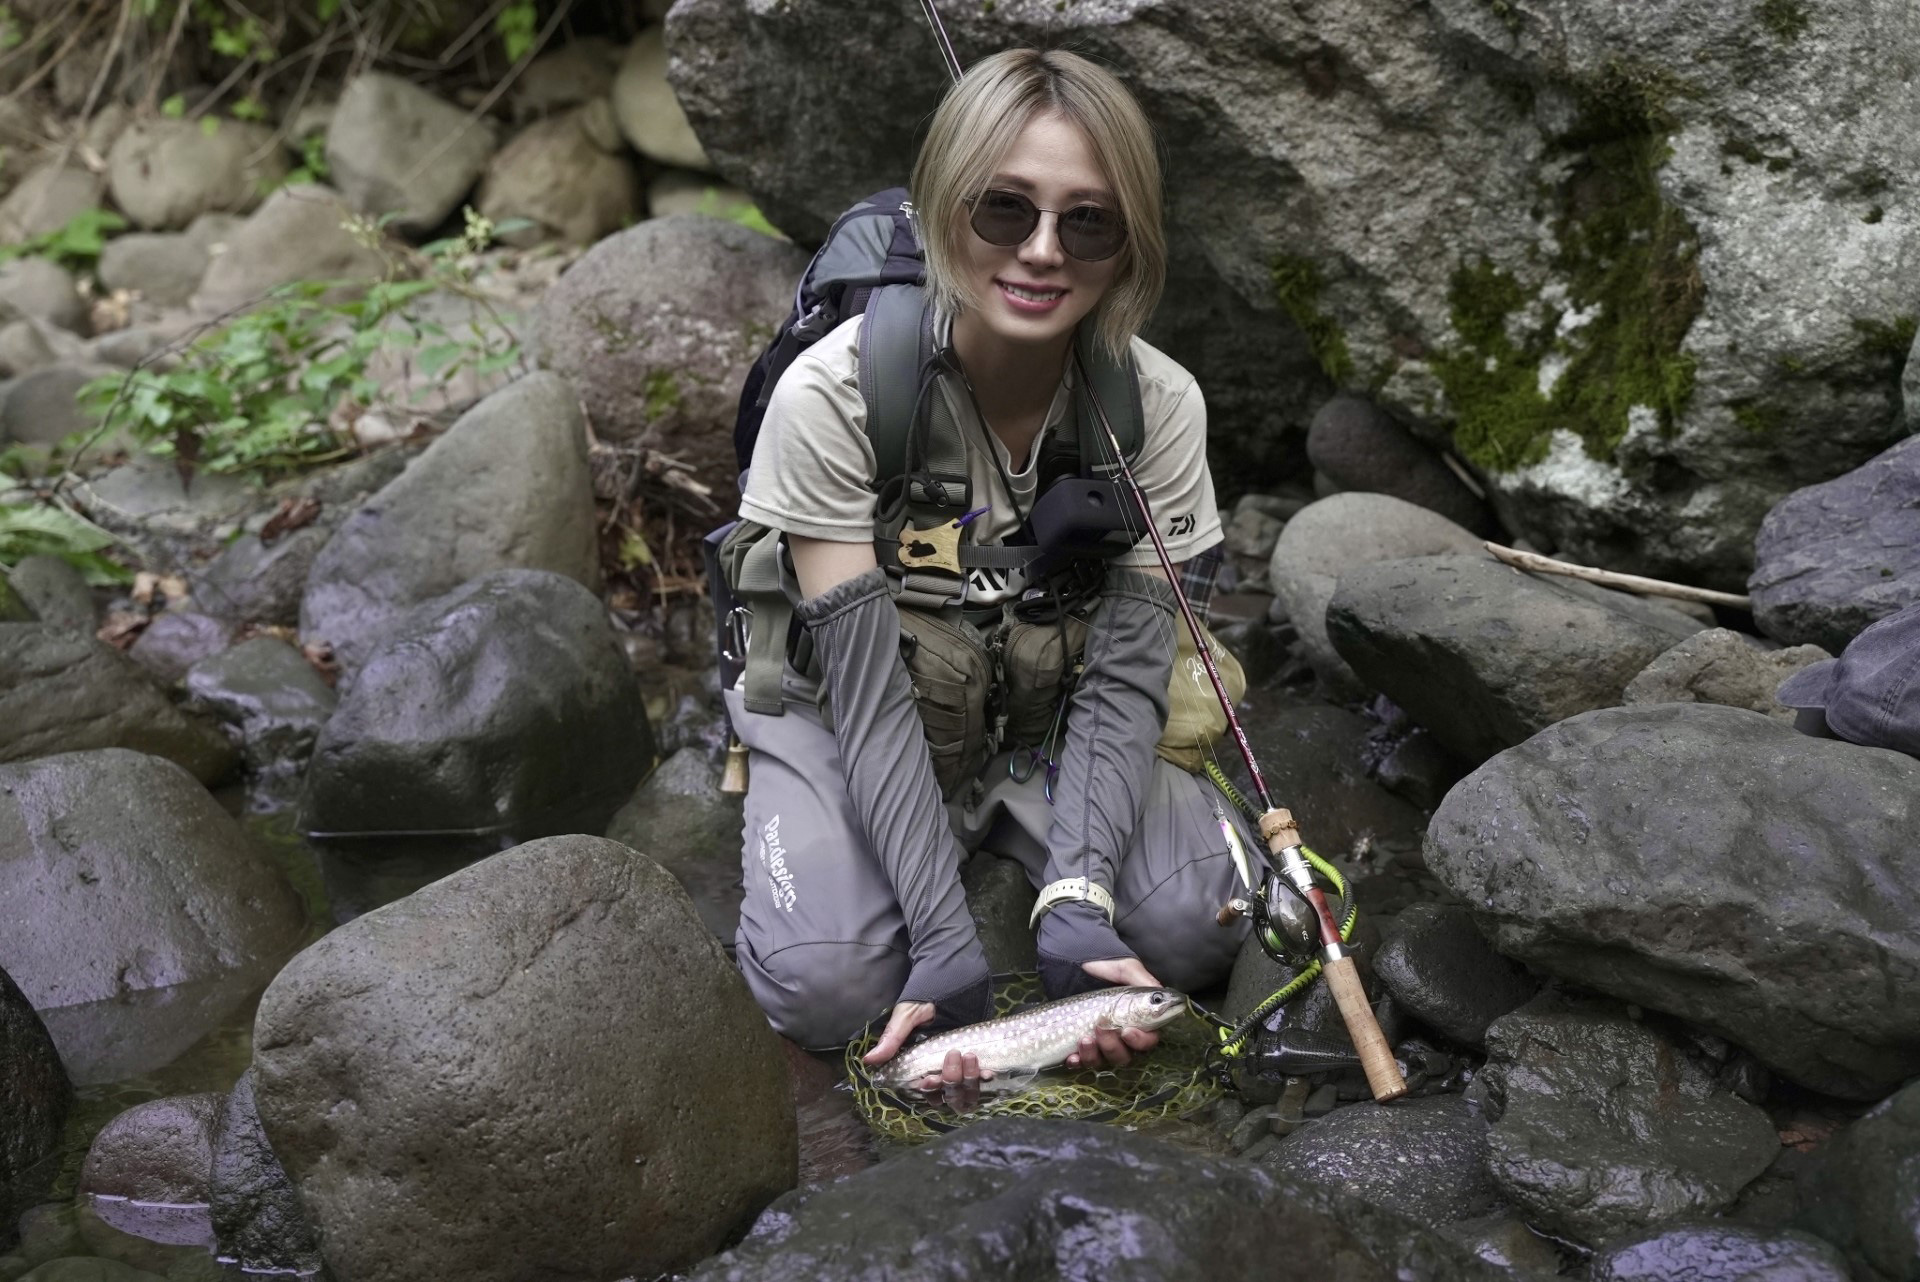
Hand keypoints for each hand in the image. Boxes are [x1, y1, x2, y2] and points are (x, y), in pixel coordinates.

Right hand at [861, 1002, 995, 1101]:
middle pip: (947, 1093)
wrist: (953, 978)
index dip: (928, 1088)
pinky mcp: (981, 1057)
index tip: (930, 1079)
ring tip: (969, 1056)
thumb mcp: (907, 1016)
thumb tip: (868, 1060)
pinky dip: (984, 1077)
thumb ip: (892, 1039)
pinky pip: (983, 1078)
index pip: (926, 1088)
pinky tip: (986, 1070)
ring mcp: (963, 1064)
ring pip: (966, 1088)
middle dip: (950, 1081)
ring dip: (968, 1078)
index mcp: (923, 1063)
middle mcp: (943, 1067)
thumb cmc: (925, 997)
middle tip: (952, 1059)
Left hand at [1065, 957, 1161, 1069]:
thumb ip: (1143, 981)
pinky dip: (1078, 1062)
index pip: (1148, 1041)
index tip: (1127, 1031)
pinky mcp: (1078, 1045)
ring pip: (1103, 1062)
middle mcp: (1121, 1035)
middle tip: (1101, 1027)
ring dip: (1094, 1054)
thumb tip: (1162, 994)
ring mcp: (1099, 1042)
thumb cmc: (1103, 965)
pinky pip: (1081, 1063)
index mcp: (1138, 1020)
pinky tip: (1072, 1056)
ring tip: (1084, 1037)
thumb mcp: (1125, 968)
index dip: (1140, 1042)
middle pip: (1125, 1056)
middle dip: (1113, 1047)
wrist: (1073, 964)